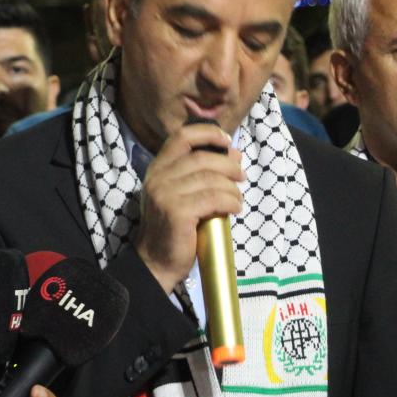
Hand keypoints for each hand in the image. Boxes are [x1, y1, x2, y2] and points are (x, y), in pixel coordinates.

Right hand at [133, 123, 244, 293]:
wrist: (155, 263)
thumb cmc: (174, 228)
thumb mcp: (184, 195)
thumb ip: (204, 173)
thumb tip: (234, 153)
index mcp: (158, 169)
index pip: (182, 136)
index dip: (208, 133)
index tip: (226, 141)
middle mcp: (158, 177)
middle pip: (203, 158)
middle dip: (229, 165)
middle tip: (241, 177)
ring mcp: (166, 194)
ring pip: (211, 179)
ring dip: (232, 188)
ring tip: (237, 199)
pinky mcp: (178, 212)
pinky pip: (214, 198)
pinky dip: (230, 202)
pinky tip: (235, 209)